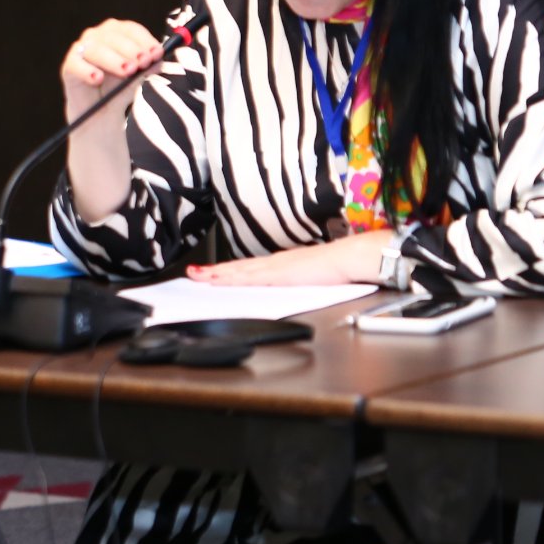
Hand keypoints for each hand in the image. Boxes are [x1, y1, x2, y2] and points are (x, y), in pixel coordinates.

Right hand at [60, 19, 167, 121]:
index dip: (145, 40)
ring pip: (95, 49)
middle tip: (143, 63)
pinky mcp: (69, 66)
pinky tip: (98, 79)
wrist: (99, 112)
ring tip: (127, 71)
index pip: (131, 29)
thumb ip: (147, 69)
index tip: (157, 53)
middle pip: (113, 36)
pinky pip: (76, 64)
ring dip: (113, 59)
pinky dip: (87, 71)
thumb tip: (158, 60)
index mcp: (117, 34)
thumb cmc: (119, 88)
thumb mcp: (137, 79)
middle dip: (130, 49)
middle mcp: (97, 36)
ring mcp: (81, 49)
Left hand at [184, 230, 390, 285]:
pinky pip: (251, 278)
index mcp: (281, 264)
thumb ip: (298, 280)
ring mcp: (276, 267)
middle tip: (192, 274)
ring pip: (240, 271)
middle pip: (239, 268)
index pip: (249, 268)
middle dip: (214, 271)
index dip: (229, 271)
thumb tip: (292, 285)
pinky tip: (221, 281)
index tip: (210, 273)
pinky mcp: (281, 274)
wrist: (352, 257)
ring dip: (218, 275)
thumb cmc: (339, 267)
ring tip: (198, 277)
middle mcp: (275, 263)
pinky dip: (233, 279)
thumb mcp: (311, 276)